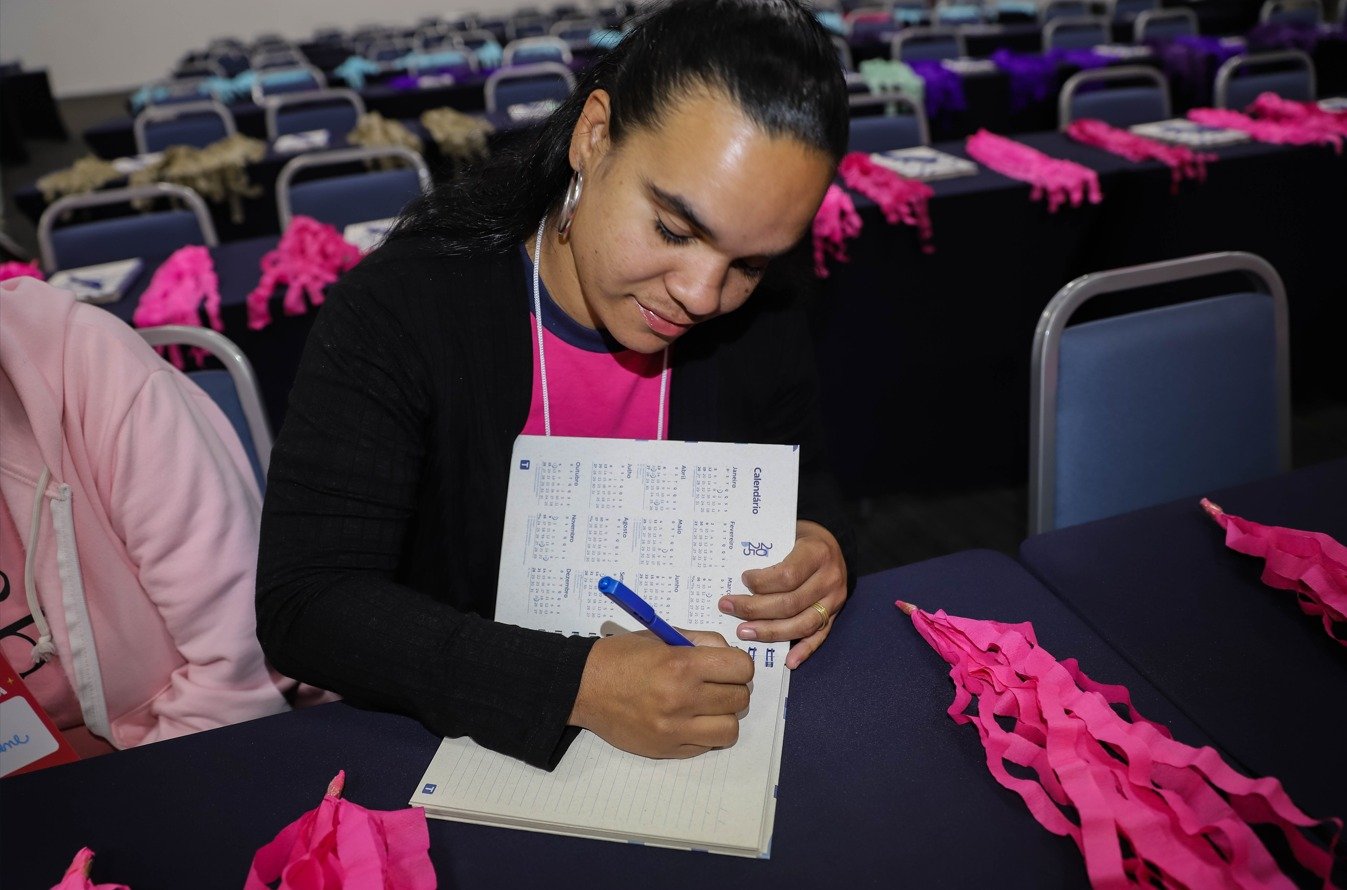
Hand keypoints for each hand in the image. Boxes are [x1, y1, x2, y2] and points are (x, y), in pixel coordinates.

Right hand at [568, 629, 752, 758]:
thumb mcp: (661, 637)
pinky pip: (707, 746)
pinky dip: (705, 734)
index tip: (728, 666)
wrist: (582, 687)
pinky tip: (689, 721)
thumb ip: (700, 643)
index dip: (739, 666)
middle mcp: (682, 699)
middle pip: (740, 699)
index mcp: (682, 665)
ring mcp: (675, 729)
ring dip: (724, 716)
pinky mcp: (667, 750)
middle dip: (733, 689)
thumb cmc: (621, 657)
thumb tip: (730, 655)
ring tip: (707, 707)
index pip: (742, 669)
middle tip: (717, 685)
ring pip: (730, 729)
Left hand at [718, 520, 847, 668]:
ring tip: (744, 632)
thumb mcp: (787, 533)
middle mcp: (829, 578)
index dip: (762, 583)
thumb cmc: (800, 538)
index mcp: (817, 553)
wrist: (832, 545)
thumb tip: (732, 576)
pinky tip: (787, 661)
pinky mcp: (835, 615)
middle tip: (729, 607)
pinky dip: (804, 651)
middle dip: (755, 609)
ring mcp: (834, 600)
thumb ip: (768, 552)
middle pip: (790, 603)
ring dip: (771, 632)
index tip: (743, 580)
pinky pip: (819, 636)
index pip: (787, 576)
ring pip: (802, 624)